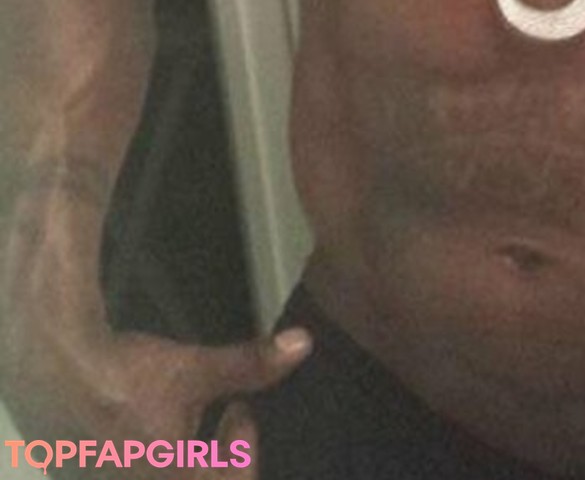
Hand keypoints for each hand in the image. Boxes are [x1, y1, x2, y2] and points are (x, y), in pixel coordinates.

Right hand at [1, 318, 311, 476]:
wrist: (53, 367)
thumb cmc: (128, 376)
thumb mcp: (194, 370)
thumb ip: (248, 367)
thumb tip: (303, 345)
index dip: (243, 454)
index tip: (241, 413)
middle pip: (199, 478)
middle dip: (215, 460)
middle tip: (225, 417)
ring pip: (170, 472)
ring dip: (185, 458)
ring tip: (190, 419)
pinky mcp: (89, 471)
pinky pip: (136, 468)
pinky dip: (155, 453)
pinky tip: (151, 423)